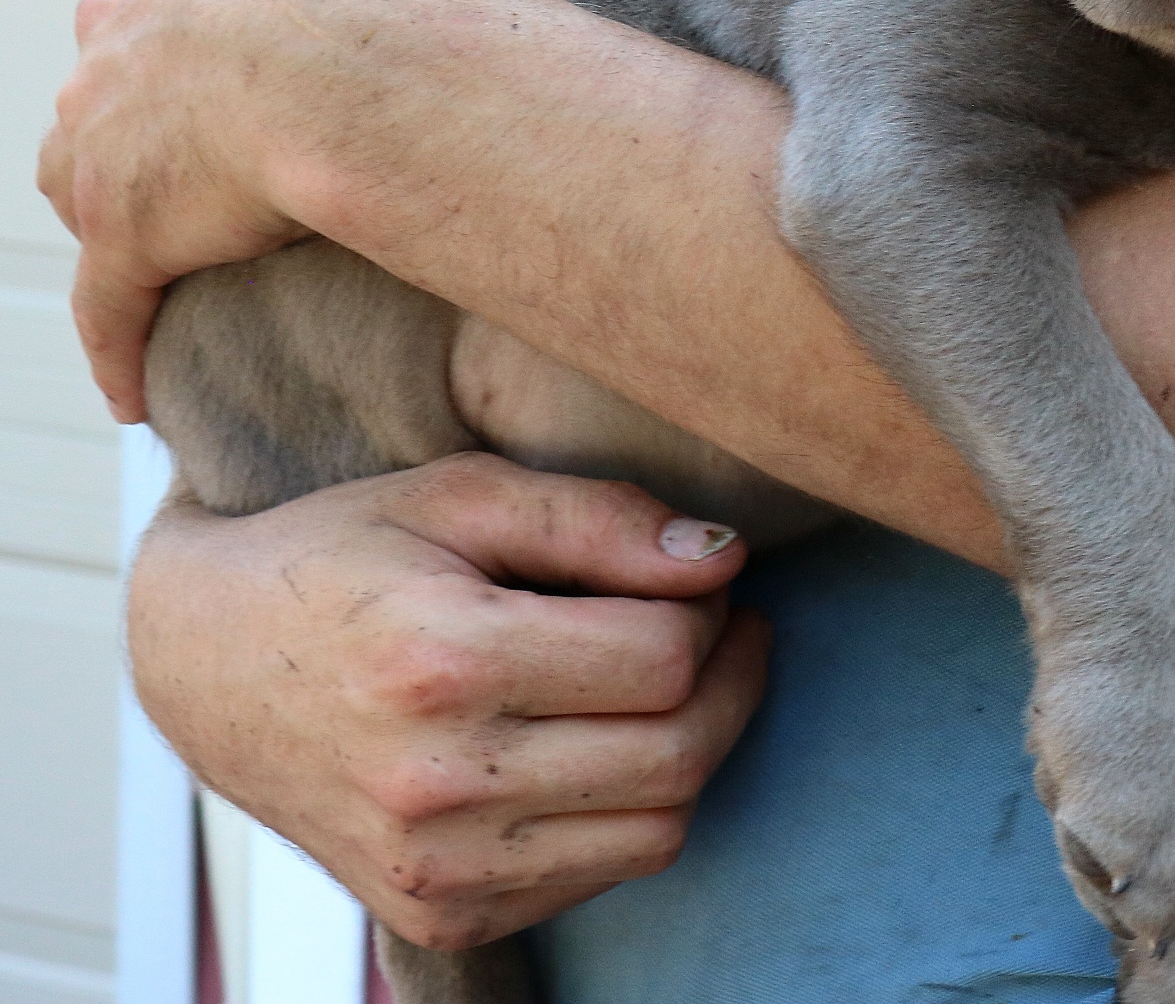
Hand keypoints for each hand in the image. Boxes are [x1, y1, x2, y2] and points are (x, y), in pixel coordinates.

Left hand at [38, 0, 456, 419]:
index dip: (217, 3)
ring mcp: (107, 138)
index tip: (259, 37)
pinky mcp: (124, 235)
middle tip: (235, 143)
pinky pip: (111, 306)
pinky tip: (135, 387)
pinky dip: (120, 345)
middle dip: (160, 103)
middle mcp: (113, 34)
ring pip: (101, 180)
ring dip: (134, 210)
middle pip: (123, 74)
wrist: (337, 44)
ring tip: (190, 244)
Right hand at [130, 454, 770, 949]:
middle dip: (730, 678)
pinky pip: (602, 874)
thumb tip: (722, 555)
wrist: (206, 663)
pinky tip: (601, 740)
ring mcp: (435, 869)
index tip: (701, 578)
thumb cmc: (341, 556)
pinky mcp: (440, 917)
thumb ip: (598, 519)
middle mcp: (437, 785)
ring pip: (660, 829)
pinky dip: (631, 808)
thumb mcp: (459, 494)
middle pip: (677, 752)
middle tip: (721, 623)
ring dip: (696, 746)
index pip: (661, 659)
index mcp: (443, 662)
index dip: (710, 610)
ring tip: (666, 678)